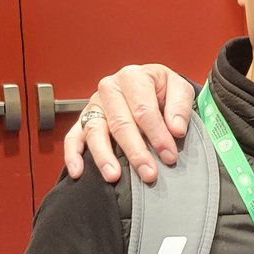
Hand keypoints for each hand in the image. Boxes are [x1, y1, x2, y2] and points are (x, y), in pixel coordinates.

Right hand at [63, 64, 194, 183]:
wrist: (151, 87)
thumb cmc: (163, 90)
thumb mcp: (180, 89)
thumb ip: (180, 106)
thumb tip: (176, 129)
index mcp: (133, 77)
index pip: (144, 110)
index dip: (158, 135)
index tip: (169, 156)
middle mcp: (109, 88)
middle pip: (120, 123)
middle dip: (135, 151)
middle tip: (149, 173)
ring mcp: (94, 105)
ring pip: (94, 131)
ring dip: (104, 156)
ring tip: (114, 176)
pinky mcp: (84, 119)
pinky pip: (74, 136)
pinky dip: (73, 155)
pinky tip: (78, 172)